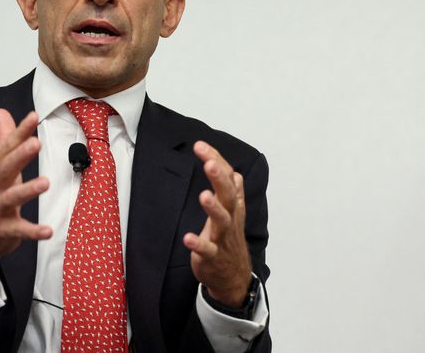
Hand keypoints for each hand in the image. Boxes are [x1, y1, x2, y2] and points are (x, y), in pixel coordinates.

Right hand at [0, 109, 51, 286]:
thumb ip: (4, 139)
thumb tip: (1, 111)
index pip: (8, 147)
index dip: (20, 131)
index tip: (33, 116)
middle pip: (6, 168)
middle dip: (20, 155)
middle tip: (36, 143)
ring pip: (11, 198)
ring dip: (27, 190)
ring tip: (45, 183)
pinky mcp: (4, 230)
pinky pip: (19, 230)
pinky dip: (33, 231)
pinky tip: (48, 230)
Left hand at [183, 140, 251, 306]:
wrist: (234, 279)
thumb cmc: (229, 243)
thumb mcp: (233, 215)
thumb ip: (234, 193)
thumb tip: (235, 174)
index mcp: (232, 207)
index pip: (228, 179)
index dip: (216, 161)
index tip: (200, 145)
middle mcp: (230, 219)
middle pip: (229, 196)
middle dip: (220, 179)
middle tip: (209, 163)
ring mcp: (222, 239)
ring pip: (222, 221)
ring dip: (213, 208)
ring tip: (204, 195)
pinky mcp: (213, 257)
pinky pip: (207, 251)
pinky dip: (199, 244)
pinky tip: (188, 237)